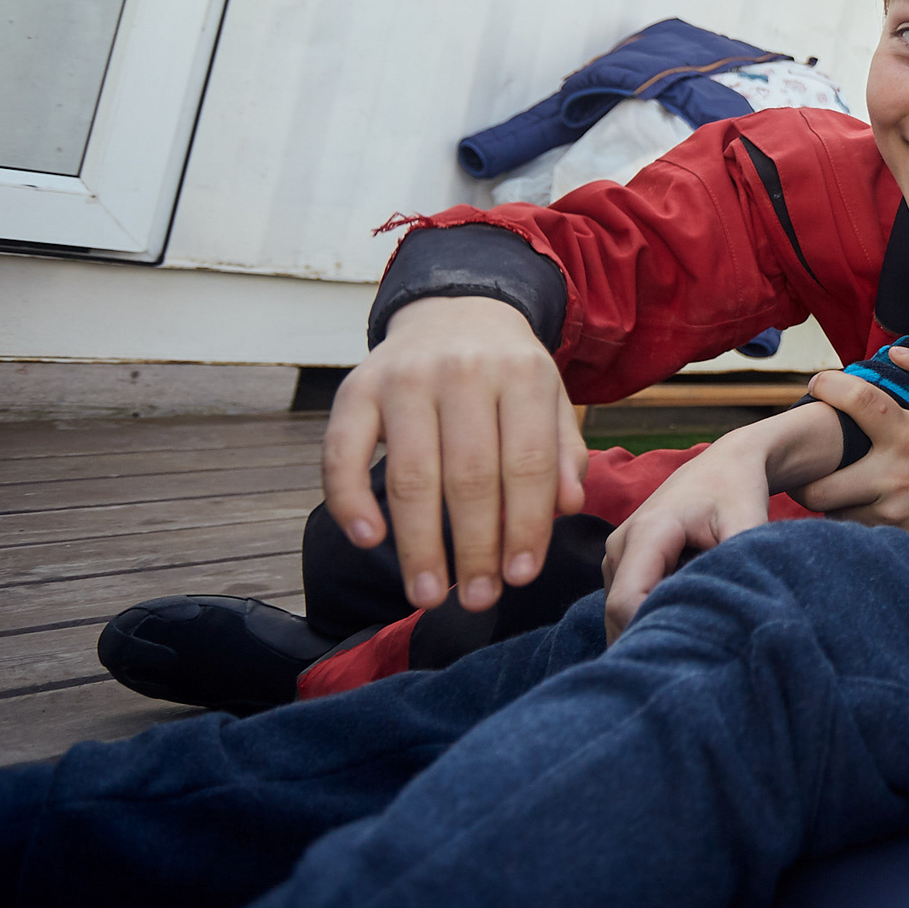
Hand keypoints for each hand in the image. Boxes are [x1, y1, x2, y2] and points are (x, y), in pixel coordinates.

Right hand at [323, 296, 586, 612]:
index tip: (521, 577)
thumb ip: (561, 453)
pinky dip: (350, 502)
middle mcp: (463, 372)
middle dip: (474, 549)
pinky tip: (370, 542)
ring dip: (419, 545)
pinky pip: (342, 454)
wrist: (455, 308)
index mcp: (522, 374)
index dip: (524, 526)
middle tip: (477, 599)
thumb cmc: (508, 372)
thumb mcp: (550, 399)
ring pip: (410, 476)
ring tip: (428, 594)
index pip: (526, 463)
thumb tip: (566, 508)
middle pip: (469, 477)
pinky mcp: (355, 389)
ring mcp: (404, 379)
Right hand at [598, 402, 844, 639]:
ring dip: (655, 626)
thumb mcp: (748, 522)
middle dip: (653, 639)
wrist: (726, 463)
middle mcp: (620, 545)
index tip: (693, 651)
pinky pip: (629, 602)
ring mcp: (616, 555)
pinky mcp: (622, 563)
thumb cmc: (738, 490)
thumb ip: (738, 564)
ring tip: (696, 626)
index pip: (627, 604)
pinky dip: (653, 614)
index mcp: (647, 533)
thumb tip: (737, 611)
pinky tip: (685, 610)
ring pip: (621, 613)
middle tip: (696, 656)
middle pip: (619, 615)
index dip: (654, 634)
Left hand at [795, 347, 908, 536]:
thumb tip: (894, 352)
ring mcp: (893, 512)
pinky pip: (854, 532)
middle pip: (820, 486)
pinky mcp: (898, 537)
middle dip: (805, 475)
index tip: (817, 383)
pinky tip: (856, 505)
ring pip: (832, 514)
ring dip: (828, 499)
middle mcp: (894, 475)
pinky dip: (848, 519)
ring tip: (835, 483)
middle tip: (809, 462)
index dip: (828, 387)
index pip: (856, 401)